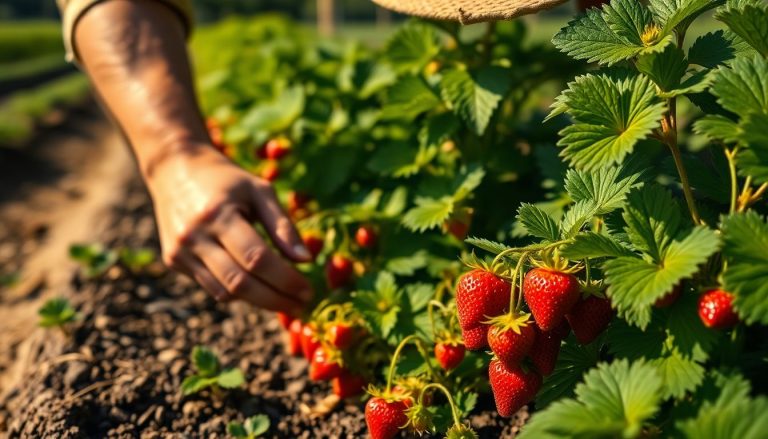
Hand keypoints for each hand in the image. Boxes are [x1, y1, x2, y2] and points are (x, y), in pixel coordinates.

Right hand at [145, 144, 312, 314]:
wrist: (175, 169)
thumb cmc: (226, 179)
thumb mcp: (259, 190)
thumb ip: (283, 225)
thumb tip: (306, 260)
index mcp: (217, 214)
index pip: (256, 259)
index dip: (285, 279)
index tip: (308, 290)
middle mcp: (194, 236)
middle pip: (240, 282)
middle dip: (275, 299)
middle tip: (301, 305)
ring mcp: (180, 252)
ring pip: (225, 292)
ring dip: (259, 301)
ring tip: (285, 300)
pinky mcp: (173, 260)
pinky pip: (212, 287)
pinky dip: (238, 292)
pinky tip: (258, 287)